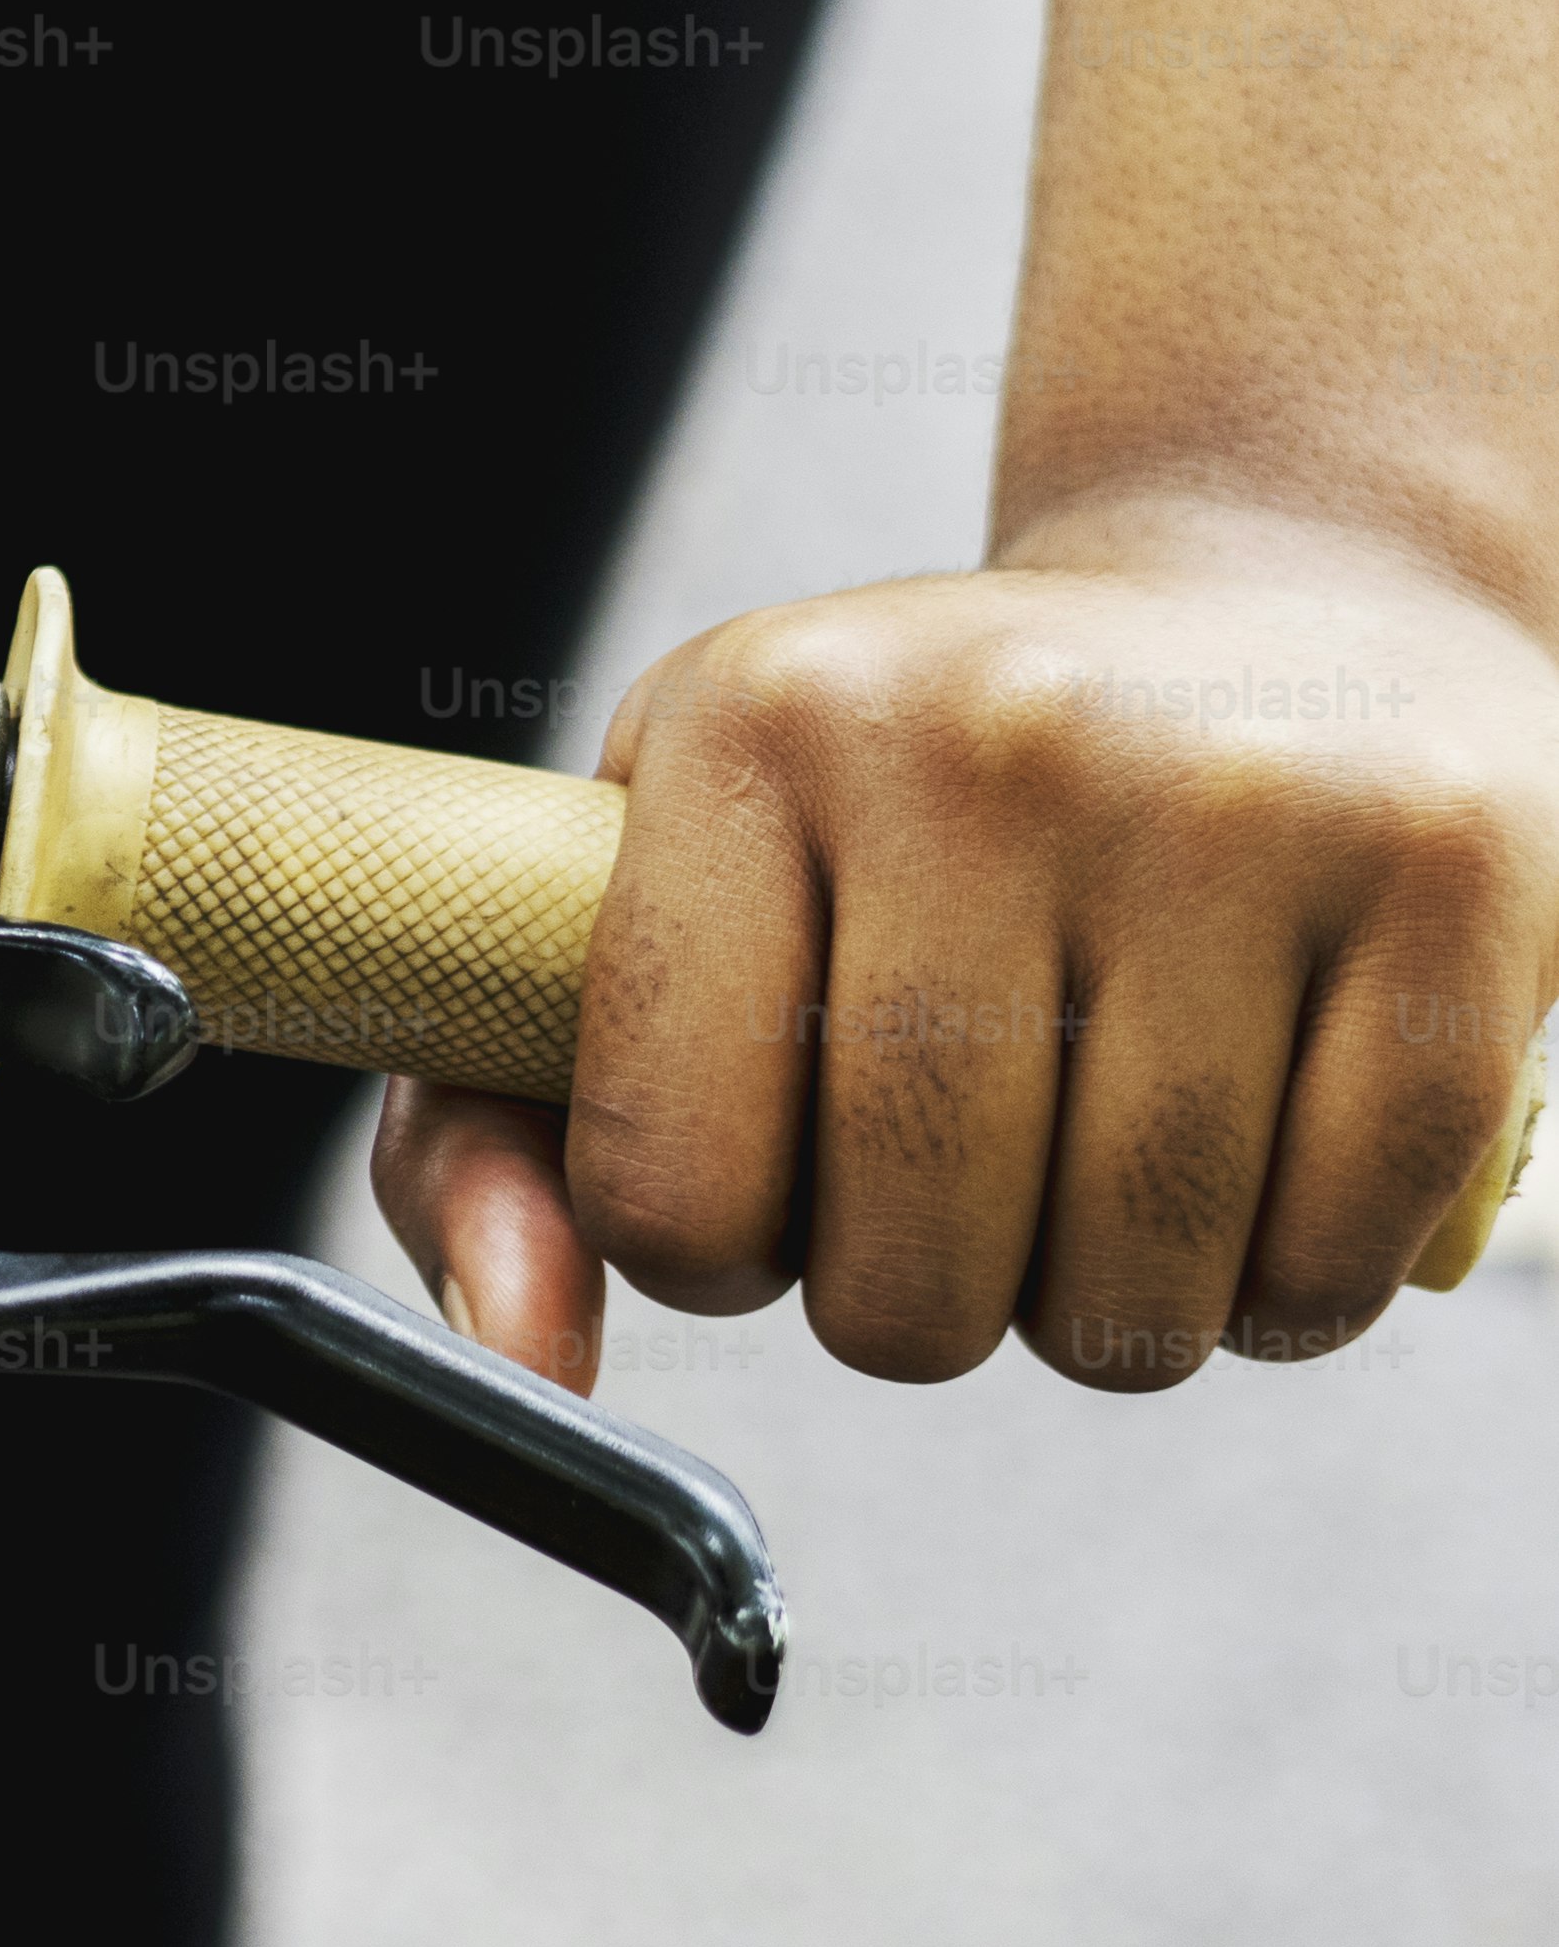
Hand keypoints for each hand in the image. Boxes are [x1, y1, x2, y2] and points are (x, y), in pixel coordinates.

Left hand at [376, 512, 1558, 1392]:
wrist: (1291, 590)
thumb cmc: (920, 793)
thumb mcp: (664, 877)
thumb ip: (494, 1128)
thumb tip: (524, 1356)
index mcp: (750, 725)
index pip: (666, 1180)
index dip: (708, 1251)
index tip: (764, 1181)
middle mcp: (984, 737)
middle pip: (905, 1273)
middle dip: (915, 1309)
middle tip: (954, 1188)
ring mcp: (1232, 798)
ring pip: (1126, 1300)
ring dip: (1105, 1318)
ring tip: (1100, 1169)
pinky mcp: (1451, 874)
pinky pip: (1329, 1262)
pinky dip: (1283, 1298)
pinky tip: (1258, 1169)